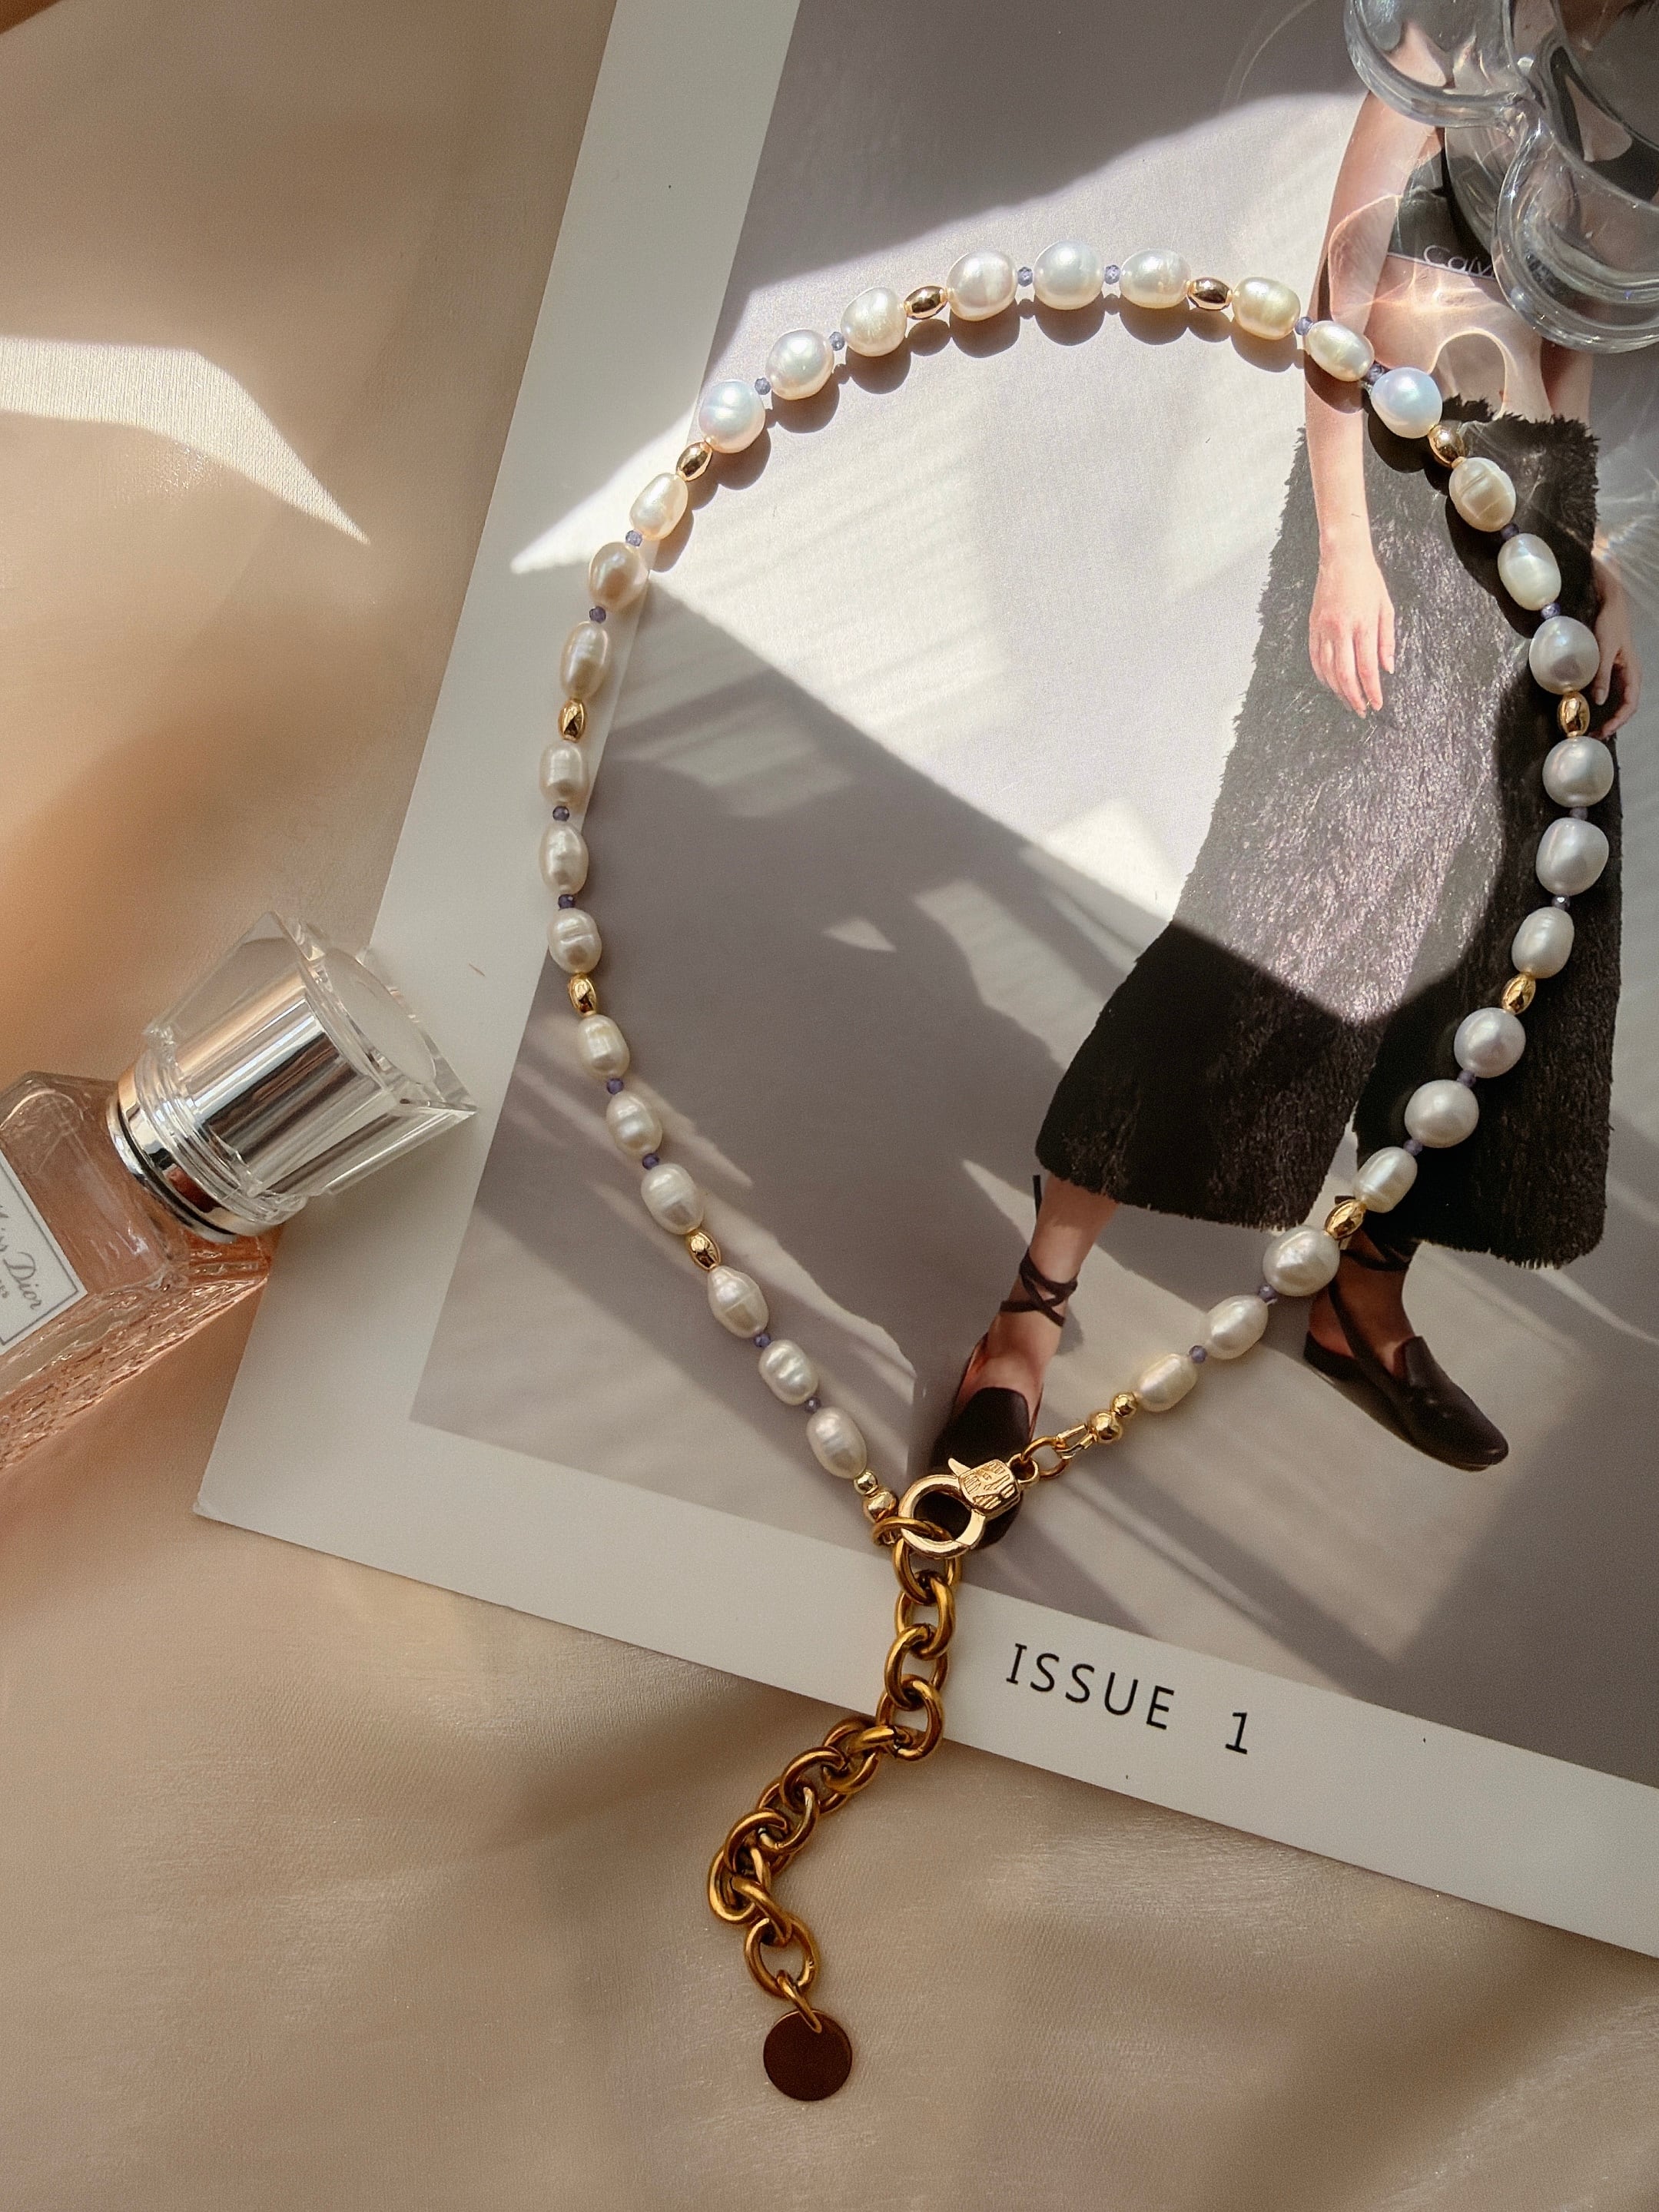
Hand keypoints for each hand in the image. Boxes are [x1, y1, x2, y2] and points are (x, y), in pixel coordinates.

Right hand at [1309, 541, 1394, 715]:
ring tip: (1348, 700)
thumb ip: (1386, 640)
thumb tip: (1388, 668)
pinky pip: (1315, 659)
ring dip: (1338, 690)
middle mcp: (1340, 630)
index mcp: (1362, 625)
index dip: (1372, 690)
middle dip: (1354, 697)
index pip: (1367, 668)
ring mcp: (1323, 629)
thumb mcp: (1385, 607)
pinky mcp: (1313, 627)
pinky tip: (1330, 684)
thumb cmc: (1368, 581)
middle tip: (1361, 710)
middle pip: (1345, 675)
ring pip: (1328, 671)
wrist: (1341, 558)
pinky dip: (1322, 675)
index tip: (1377, 704)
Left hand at [1592, 559, 1641, 734]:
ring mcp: (1621, 674)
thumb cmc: (1610, 625)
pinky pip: (1609, 693)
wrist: (1611, 607)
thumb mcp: (1604, 649)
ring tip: (1591, 729)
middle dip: (1612, 724)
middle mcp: (1629, 676)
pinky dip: (1601, 705)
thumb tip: (1600, 700)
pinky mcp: (1611, 671)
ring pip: (1618, 702)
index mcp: (1633, 672)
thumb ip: (1602, 674)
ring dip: (1607, 717)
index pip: (1630, 704)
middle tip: (1594, 736)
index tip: (1605, 731)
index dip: (1619, 720)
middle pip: (1625, 707)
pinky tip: (1588, 710)